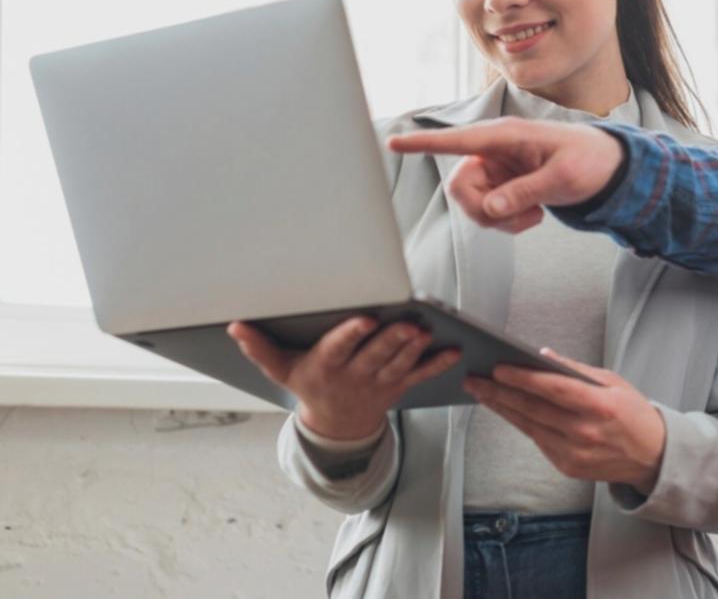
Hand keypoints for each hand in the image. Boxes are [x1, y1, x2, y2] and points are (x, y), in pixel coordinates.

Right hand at [228, 318, 460, 439]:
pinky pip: (420, 376)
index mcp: (326, 366)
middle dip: (392, 340)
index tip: (365, 319)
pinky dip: (437, 365)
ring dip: (414, 350)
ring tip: (425, 331)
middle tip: (408, 325)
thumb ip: (260, 349)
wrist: (337, 427)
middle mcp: (354, 375)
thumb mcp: (281, 371)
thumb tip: (235, 326)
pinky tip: (453, 352)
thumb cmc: (310, 385)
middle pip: (375, 356)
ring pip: (399, 365)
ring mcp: (379, 382)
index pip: (339, 348)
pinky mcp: (399, 386)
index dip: (352, 335)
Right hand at [388, 118, 624, 233]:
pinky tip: (533, 213)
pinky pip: (488, 212)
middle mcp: (494, 151)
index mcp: (507, 136)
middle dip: (482, 210)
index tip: (393, 142)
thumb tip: (490, 208)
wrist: (606, 169)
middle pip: (460, 186)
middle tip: (517, 216)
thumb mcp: (563, 178)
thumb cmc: (588, 161)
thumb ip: (525, 192)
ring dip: (500, 219)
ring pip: (472, 204)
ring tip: (534, 214)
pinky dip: (508, 221)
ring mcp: (497, 170)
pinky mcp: (502, 186)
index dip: (424, 143)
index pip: (458, 139)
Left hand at [464, 349, 666, 495]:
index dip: (523, 378)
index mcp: (600, 406)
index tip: (498, 368)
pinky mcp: (567, 466)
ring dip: (502, 408)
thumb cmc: (633, 414)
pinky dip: (520, 423)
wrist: (652, 456)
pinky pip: (537, 440)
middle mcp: (585, 432)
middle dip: (499, 392)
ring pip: (528, 426)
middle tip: (475, 379)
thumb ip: (576, 370)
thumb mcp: (613, 382)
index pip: (554, 389)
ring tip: (482, 392)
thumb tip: (542, 356)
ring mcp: (574, 452)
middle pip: (533, 409)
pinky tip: (505, 409)